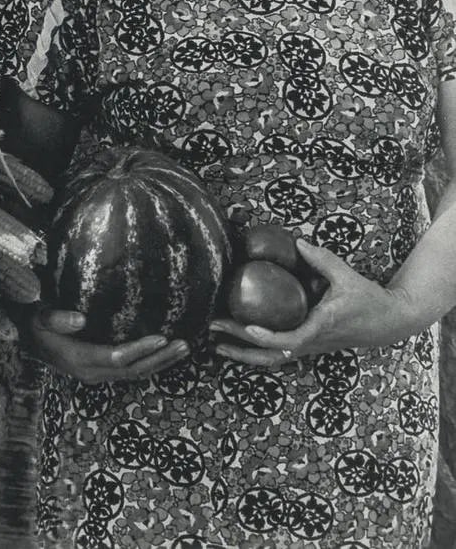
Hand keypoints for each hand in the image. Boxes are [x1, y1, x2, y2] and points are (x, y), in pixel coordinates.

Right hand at [29, 307, 189, 383]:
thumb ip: (57, 319)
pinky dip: (150, 362)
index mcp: (79, 359)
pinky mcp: (101, 371)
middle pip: (132, 370)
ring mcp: (97, 374)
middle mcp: (91, 372)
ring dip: (160, 363)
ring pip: (134, 374)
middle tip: (184, 344)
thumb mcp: (40, 317)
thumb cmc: (34, 323)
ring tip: (183, 349)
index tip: (162, 336)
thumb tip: (81, 319)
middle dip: (160, 359)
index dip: (140, 349)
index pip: (116, 358)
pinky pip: (129, 371)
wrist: (27, 339)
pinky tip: (164, 352)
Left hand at [210, 240, 413, 367]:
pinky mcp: (308, 345)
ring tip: (216, 343)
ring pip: (272, 360)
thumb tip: (297, 242)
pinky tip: (237, 341)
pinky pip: (278, 353)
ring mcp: (309, 347)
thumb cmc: (368, 299)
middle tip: (212, 331)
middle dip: (239, 347)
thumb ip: (321, 258)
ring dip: (243, 354)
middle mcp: (311, 343)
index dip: (267, 336)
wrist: (389, 322)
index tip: (247, 327)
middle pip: (271, 356)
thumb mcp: (346, 276)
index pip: (290, 340)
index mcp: (320, 327)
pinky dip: (256, 350)